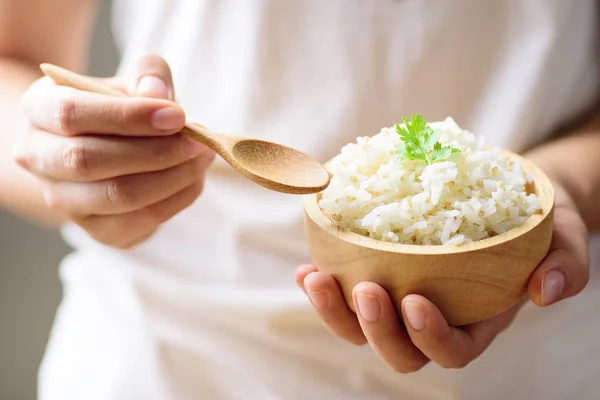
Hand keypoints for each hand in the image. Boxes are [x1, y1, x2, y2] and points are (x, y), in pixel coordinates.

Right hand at [14, 55, 213, 247]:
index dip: (128, 116)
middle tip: (197, 141)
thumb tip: (157, 94)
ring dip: (172, 178)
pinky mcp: (96, 230)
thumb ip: (148, 75)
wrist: (104, 150)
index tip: (177, 116)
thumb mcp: (131, 82)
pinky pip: (140, 221)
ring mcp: (63, 200)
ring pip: (117, 196)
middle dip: (154, 151)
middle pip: (89, 160)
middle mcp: (38, 158)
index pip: (71, 114)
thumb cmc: (118, 110)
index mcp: (38, 109)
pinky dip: (177, 199)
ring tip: (202, 157)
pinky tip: (194, 178)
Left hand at [296, 183, 588, 371]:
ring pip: (363, 329)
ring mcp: (403, 300)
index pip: (451, 351)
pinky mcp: (381, 275)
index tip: (417, 301)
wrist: (505, 200)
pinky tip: (307, 268)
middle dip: (376, 328)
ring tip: (317, 278)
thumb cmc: (536, 225)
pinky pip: (346, 293)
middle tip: (368, 288)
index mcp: (477, 322)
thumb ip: (565, 266)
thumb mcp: (561, 238)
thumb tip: (545, 292)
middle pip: (399, 350)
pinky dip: (324, 285)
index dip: (431, 337)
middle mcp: (435, 319)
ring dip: (336, 311)